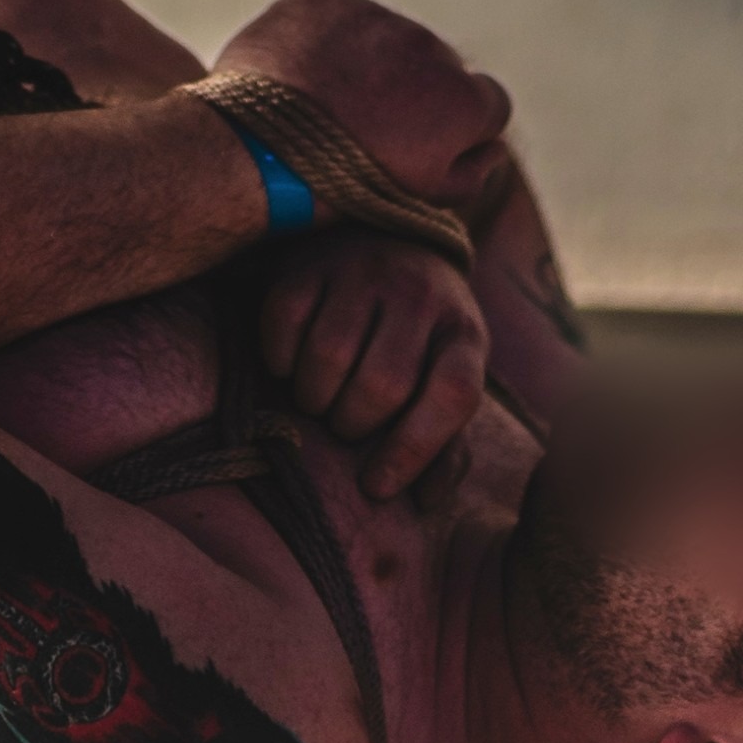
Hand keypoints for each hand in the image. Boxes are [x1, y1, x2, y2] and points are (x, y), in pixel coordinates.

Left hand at [213, 0, 511, 211]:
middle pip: (435, 64)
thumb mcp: (420, 200)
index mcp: (463, 98)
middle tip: (364, 122)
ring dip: (368, 60)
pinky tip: (299, 75)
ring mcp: (374, 15)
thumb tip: (491, 146)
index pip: (489, 101)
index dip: (458, 125)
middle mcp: (429, 46)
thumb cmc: (340, 189)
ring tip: (324, 101)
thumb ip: (472, 170)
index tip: (424, 139)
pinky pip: (337, 16)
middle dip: (412, 87)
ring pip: (384, 36)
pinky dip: (324, 39)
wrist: (253, 153)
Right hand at [260, 229, 489, 498]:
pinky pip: (283, 321)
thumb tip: (425, 500)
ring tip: (320, 400)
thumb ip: (446, 443)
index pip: (452, 394)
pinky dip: (279, 360)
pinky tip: (291, 366)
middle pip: (383, 383)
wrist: (385, 242)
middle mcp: (420, 294)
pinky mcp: (313, 263)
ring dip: (314, 398)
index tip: (376, 486)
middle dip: (354, 424)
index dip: (415, 449)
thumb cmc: (418, 336)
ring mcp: (365, 272)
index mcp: (464, 333)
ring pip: (328, 355)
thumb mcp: (445, 378)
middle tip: (346, 427)